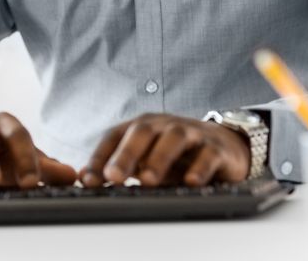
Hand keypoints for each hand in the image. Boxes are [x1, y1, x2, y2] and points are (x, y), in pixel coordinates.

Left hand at [79, 113, 249, 187]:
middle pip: (142, 132)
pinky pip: (208, 155)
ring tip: (147, 181)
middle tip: (114, 177)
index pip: (114, 136)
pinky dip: (199, 167)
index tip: (88, 181)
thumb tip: (84, 177)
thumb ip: (117, 167)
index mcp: (142, 127)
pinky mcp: (216, 148)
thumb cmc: (177, 156)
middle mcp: (164, 125)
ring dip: (159, 159)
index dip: (100, 157)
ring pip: (174, 138)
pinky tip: (190, 181)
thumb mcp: (146, 160)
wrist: (224, 146)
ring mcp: (191, 134)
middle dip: (125, 154)